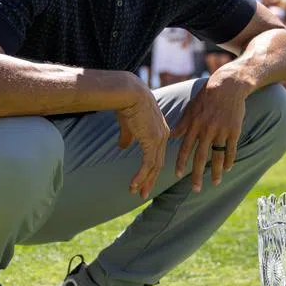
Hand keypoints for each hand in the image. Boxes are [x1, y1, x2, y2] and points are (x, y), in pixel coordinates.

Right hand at [115, 84, 169, 200]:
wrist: (129, 93)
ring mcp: (159, 139)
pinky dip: (140, 176)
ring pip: (154, 166)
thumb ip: (128, 137)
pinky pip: (148, 164)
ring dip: (144, 181)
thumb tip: (122, 147)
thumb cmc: (127, 104)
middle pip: (158, 163)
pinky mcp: (152, 141)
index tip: (143, 179)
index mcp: (160, 130)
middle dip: (150, 179)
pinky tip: (133, 185)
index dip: (151, 168)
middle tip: (143, 193)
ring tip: (136, 192)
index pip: (157, 154)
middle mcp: (163, 136)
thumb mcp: (128, 124)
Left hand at [172, 73, 249, 191]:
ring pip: (217, 156)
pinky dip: (229, 160)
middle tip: (195, 189)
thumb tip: (171, 137)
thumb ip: (182, 124)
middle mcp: (206, 130)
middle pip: (200, 157)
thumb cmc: (207, 96)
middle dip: (197, 175)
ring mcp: (221, 131)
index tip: (177, 175)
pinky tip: (227, 169)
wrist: (228, 86)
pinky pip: (231, 149)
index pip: (185, 148)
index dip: (181, 162)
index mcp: (194, 125)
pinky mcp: (234, 131)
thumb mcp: (191, 108)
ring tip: (214, 183)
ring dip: (215, 172)